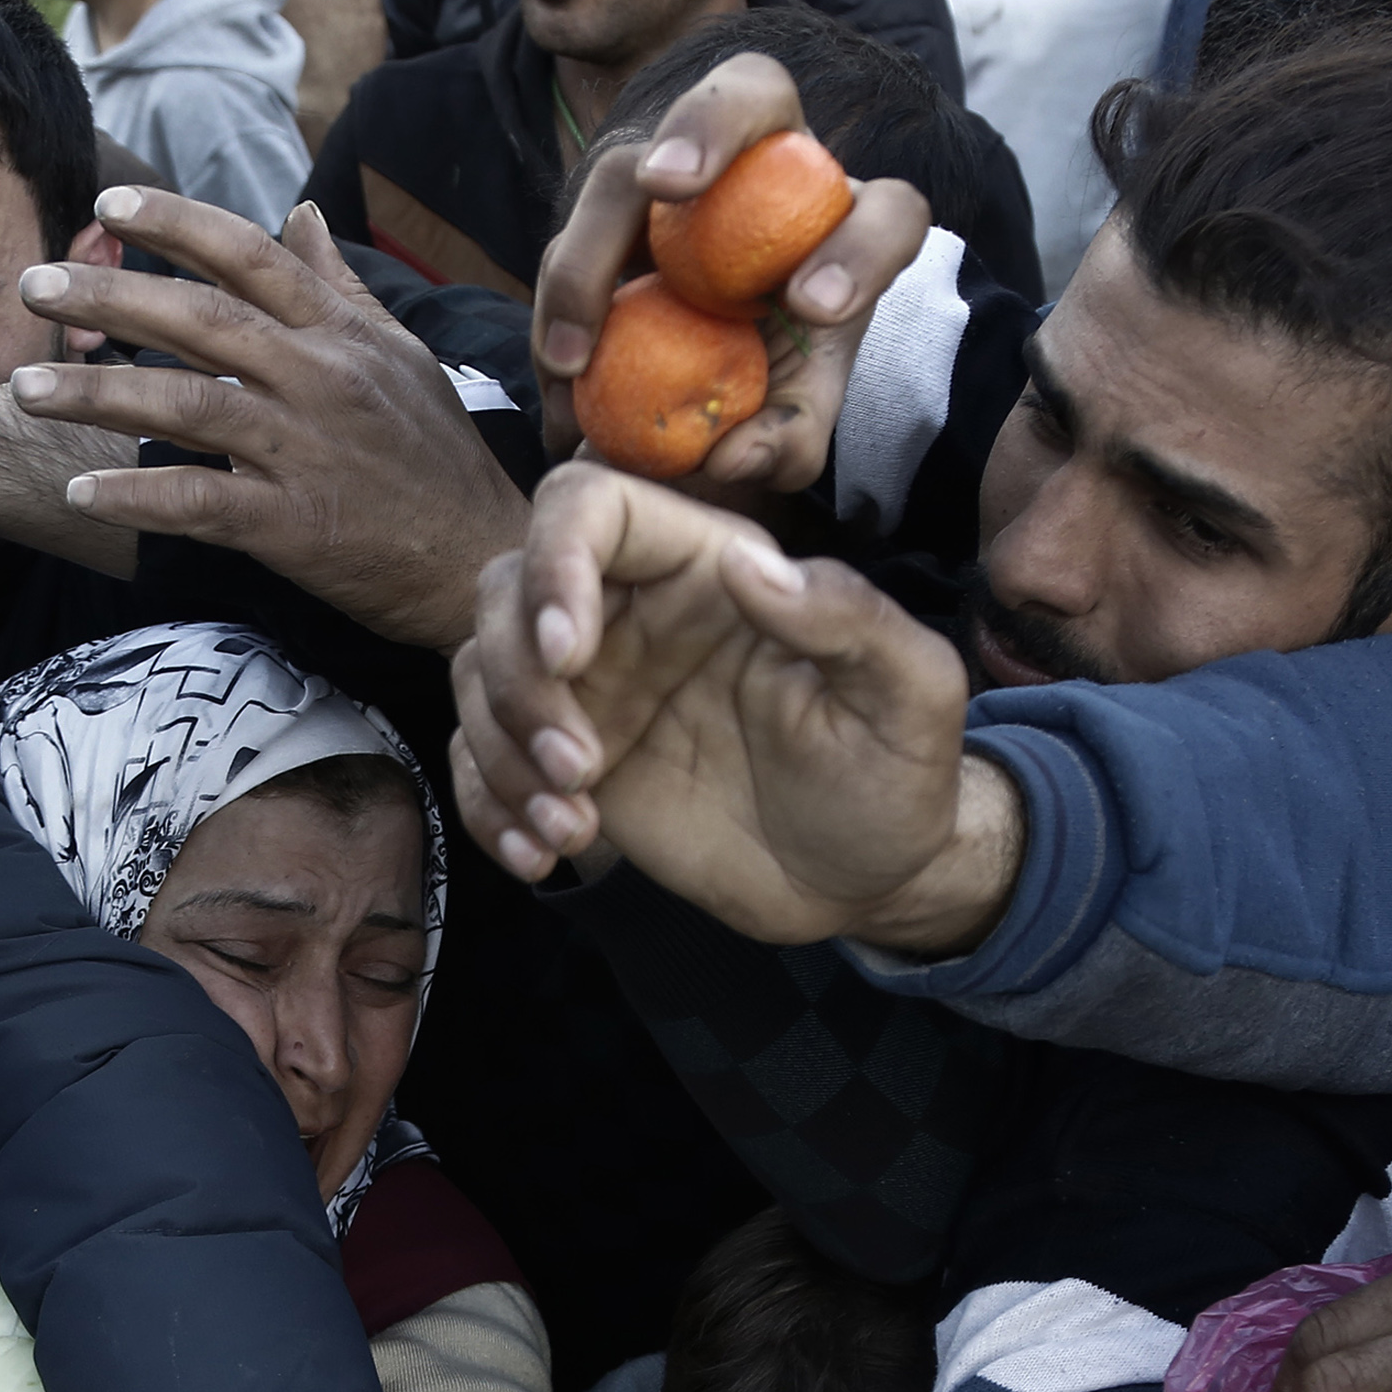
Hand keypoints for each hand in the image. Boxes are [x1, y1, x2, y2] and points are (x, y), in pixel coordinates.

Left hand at [4, 188, 528, 650]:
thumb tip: (299, 216)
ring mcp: (305, 452)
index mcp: (340, 334)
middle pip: (200, 322)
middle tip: (37, 285)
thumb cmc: (435, 457)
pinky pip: (200, 503)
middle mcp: (319, 380)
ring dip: (98, 395)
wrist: (478, 559)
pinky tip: (82, 492)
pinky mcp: (293, 525)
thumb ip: (338, 287)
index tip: (110, 203)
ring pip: (185, 409)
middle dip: (109, 299)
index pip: (249, 257)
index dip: (177, 224)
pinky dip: (138, 498)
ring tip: (26, 388)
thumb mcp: (399, 357)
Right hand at [448, 461, 1016, 950]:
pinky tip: (543, 855)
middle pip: (504, 591)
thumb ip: (852, 620)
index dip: (553, 562)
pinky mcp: (569, 764)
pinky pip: (481, 761)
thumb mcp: (912, 695)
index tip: (570, 655)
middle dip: (517, 682)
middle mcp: (634, 615)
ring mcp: (594, 691)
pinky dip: (487, 807)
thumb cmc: (894, 778)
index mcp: (707, 568)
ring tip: (571, 826)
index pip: (587, 507)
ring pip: (480, 675)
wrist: (865, 884)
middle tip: (580, 769)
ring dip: (499, 754)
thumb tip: (752, 569)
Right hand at [530, 51, 931, 503]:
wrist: (696, 383)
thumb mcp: (786, 424)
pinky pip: (567, 237)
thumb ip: (783, 441)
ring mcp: (677, 173)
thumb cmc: (761, 390)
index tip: (810, 313)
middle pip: (753, 96)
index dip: (857, 250)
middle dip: (707, 128)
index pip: (886, 213)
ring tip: (573, 359)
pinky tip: (559, 382)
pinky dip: (557, 311)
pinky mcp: (606, 208)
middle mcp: (769, 167)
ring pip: (626, 169)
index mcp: (847, 226)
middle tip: (664, 186)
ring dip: (590, 253)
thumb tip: (731, 458)